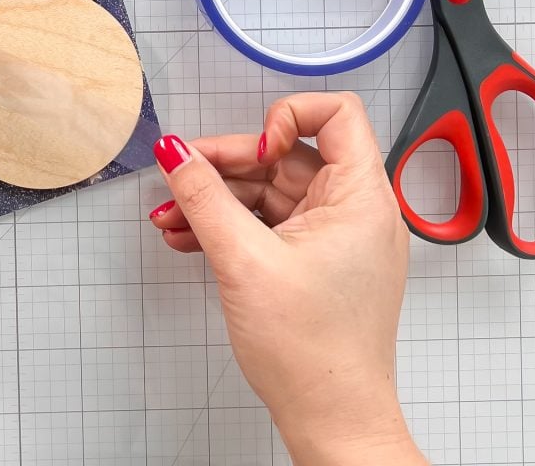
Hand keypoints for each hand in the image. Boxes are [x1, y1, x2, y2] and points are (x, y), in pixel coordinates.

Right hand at [147, 93, 424, 464]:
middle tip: (181, 177)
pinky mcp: (315, 263)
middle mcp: (355, 211)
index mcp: (361, 198)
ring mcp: (335, 238)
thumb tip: (177, 154)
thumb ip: (204, 197)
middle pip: (287, 154)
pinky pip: (269, 224)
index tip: (251, 147)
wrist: (331, 419)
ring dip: (218, 200)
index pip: (336, 114)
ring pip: (271, 191)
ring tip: (173, 217)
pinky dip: (230, 226)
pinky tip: (190, 238)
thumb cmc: (314, 353)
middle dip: (228, 165)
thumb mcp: (243, 260)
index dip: (287, 117)